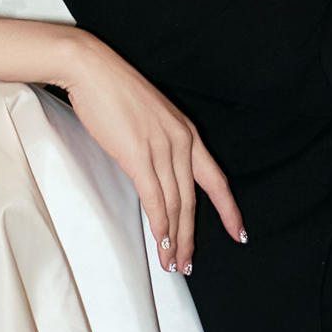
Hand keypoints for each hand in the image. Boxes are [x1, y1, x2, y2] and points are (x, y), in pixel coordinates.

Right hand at [60, 38, 245, 271]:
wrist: (91, 69)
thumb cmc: (113, 91)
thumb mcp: (149, 119)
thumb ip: (158, 145)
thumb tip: (154, 172)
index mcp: (187, 133)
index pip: (215, 179)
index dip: (228, 209)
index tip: (239, 233)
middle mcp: (181, 142)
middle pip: (193, 200)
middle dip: (192, 236)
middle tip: (189, 263)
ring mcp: (162, 149)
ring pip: (175, 204)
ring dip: (175, 238)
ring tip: (173, 263)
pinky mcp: (139, 155)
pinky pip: (155, 199)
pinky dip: (160, 225)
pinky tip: (162, 242)